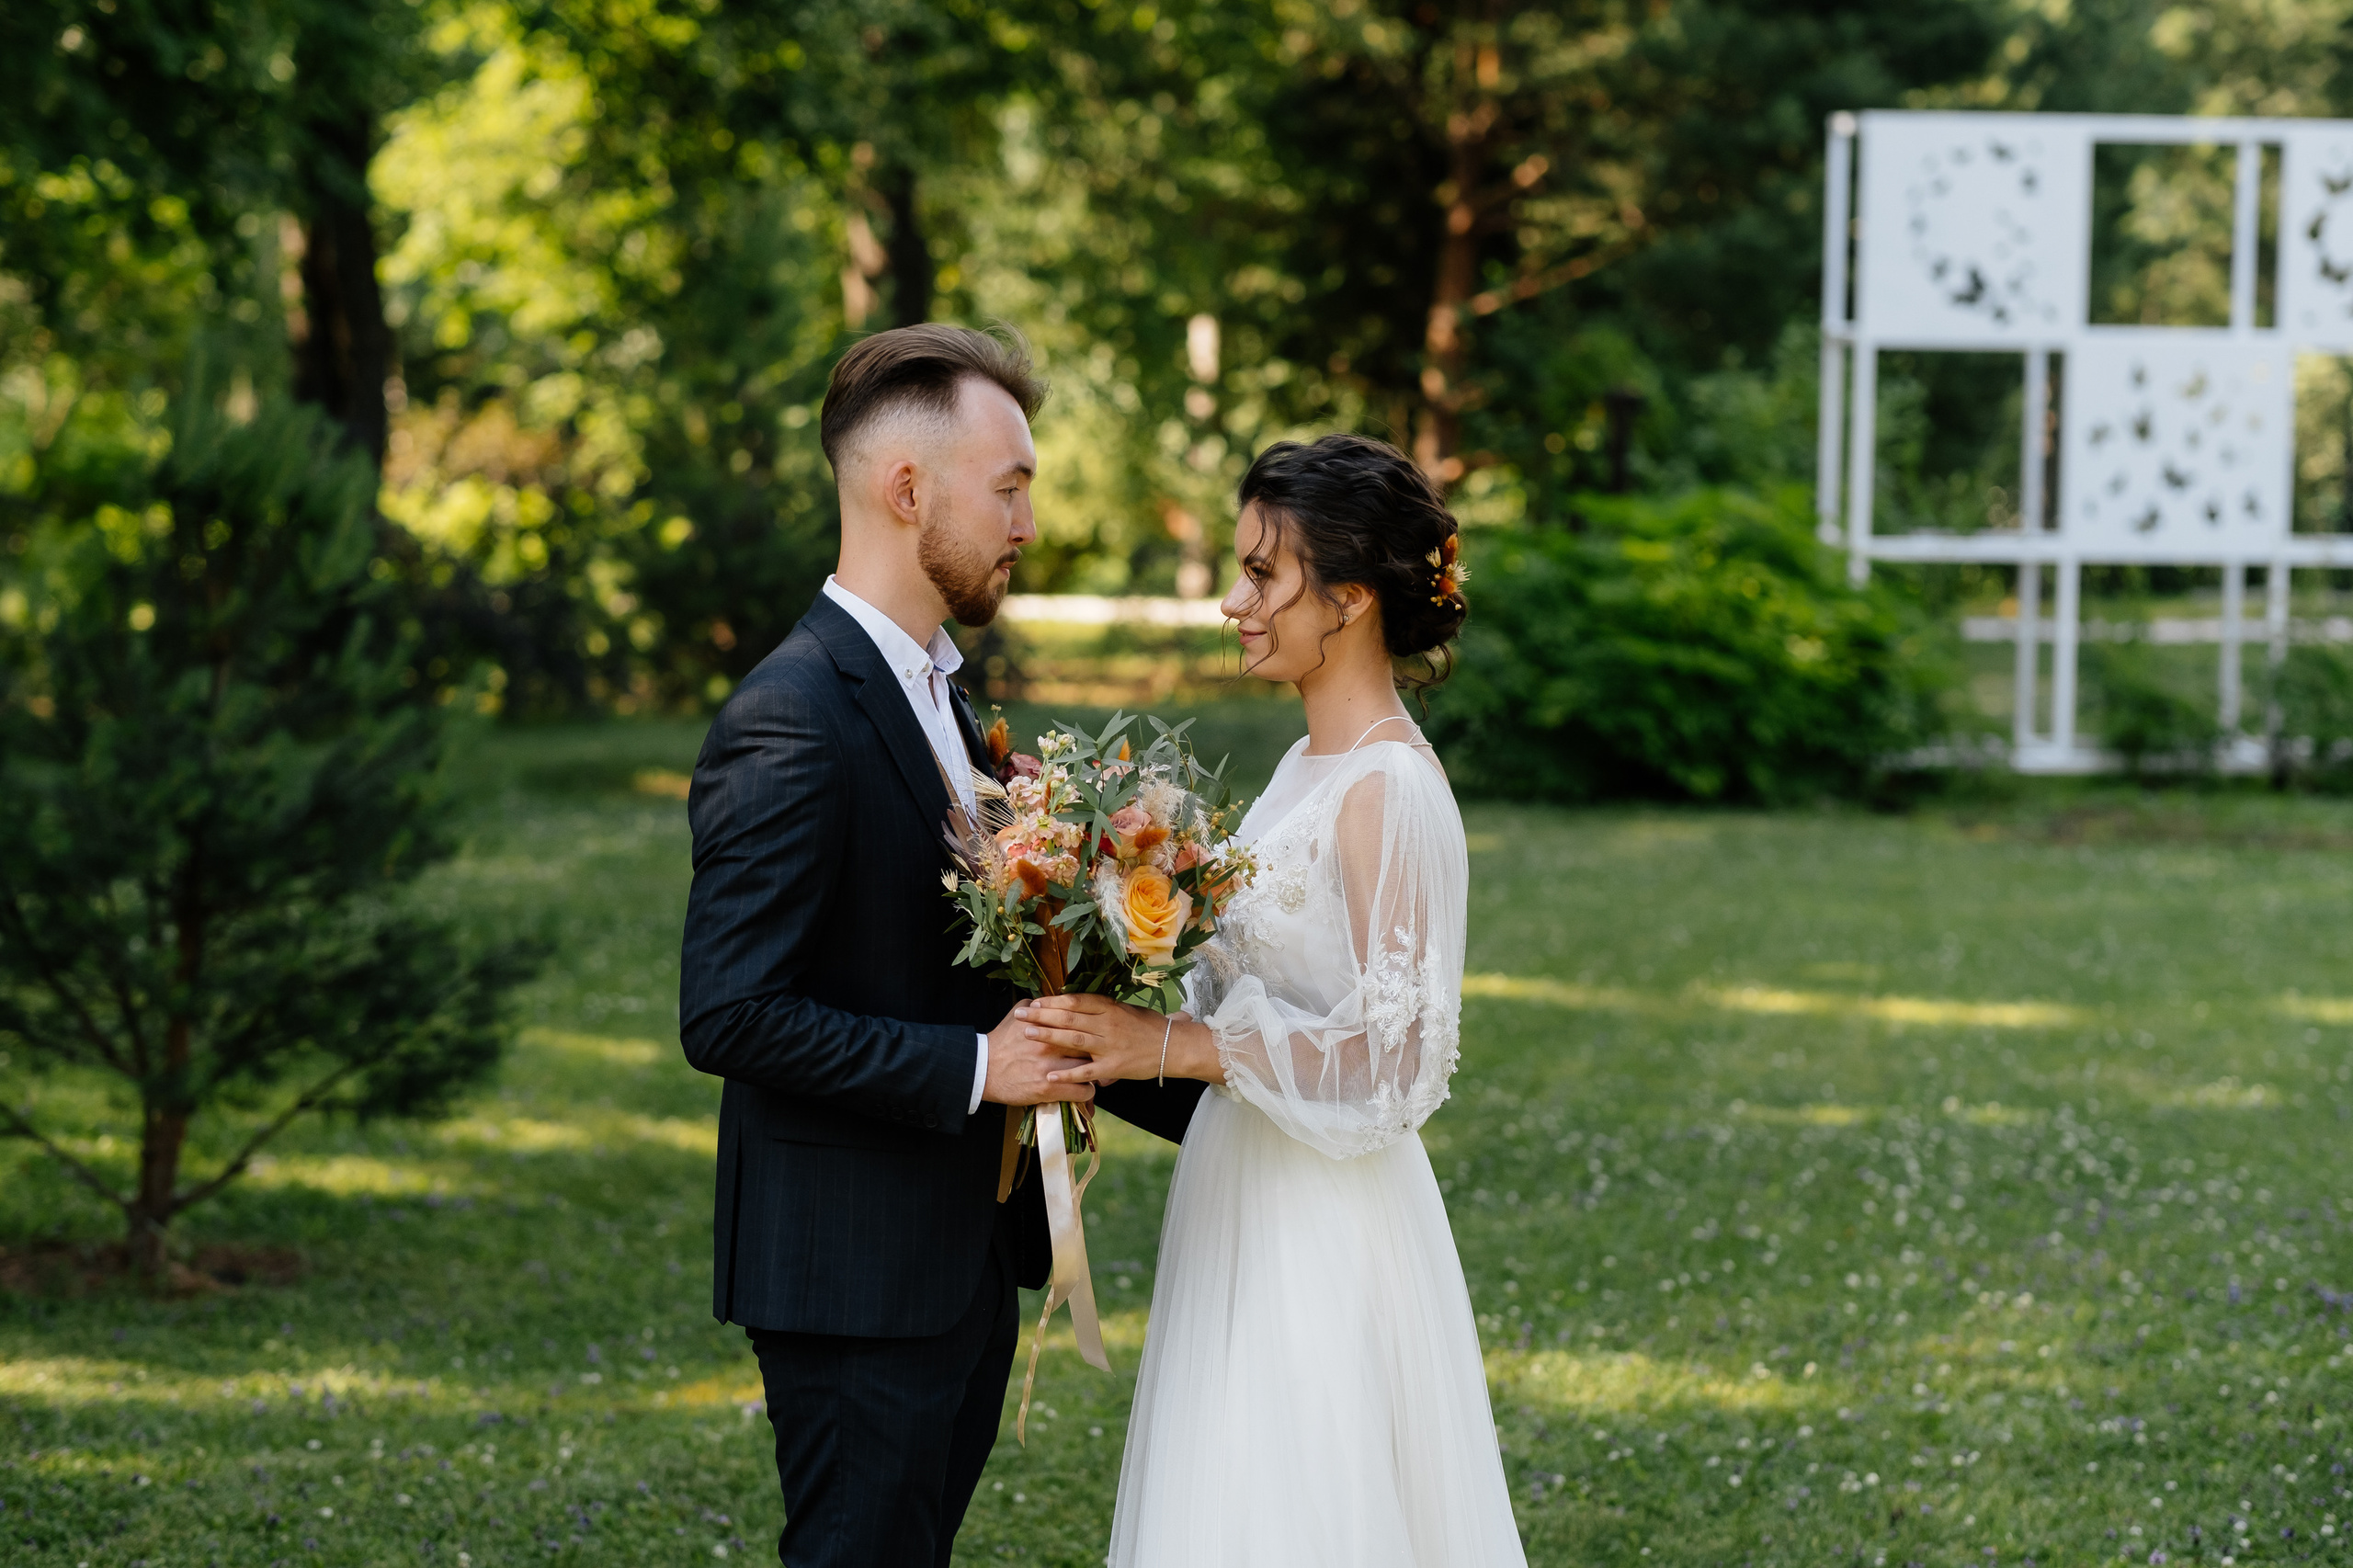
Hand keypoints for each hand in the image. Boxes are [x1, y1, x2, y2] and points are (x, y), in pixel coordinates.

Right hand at [983, 1006, 1095, 1105]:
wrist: (982, 1069)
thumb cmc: (1000, 1042)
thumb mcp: (1016, 1015)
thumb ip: (1035, 1006)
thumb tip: (1049, 1001)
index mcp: (1046, 1024)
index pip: (1082, 1023)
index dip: (1090, 1031)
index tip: (1091, 1037)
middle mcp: (1051, 1044)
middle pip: (1089, 1045)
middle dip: (1095, 1052)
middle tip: (1096, 1057)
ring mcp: (1051, 1067)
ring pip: (1091, 1069)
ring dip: (1093, 1073)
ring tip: (1090, 1074)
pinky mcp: (1049, 1089)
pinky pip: (1083, 1091)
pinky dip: (1086, 1093)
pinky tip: (1081, 1090)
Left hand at [1020, 995, 1222, 1085]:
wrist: (1174, 1047)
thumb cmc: (1150, 1027)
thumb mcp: (1127, 1011)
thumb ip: (1103, 1010)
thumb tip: (1078, 1005)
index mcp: (1110, 1008)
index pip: (1076, 1001)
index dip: (1053, 1001)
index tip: (1034, 1002)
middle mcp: (1108, 1024)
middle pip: (1069, 1017)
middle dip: (1042, 1015)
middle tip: (1020, 1014)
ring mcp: (1110, 1046)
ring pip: (1074, 1039)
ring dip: (1048, 1036)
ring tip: (1027, 1034)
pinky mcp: (1114, 1067)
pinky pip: (1086, 1071)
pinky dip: (1067, 1074)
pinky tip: (1049, 1076)